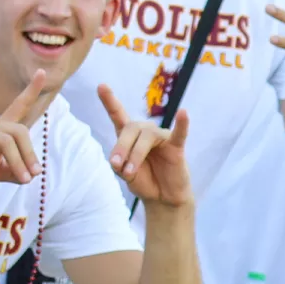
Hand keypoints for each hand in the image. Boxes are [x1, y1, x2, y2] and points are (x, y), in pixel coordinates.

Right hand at [0, 70, 46, 196]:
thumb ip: (14, 172)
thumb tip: (30, 176)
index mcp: (1, 131)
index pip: (20, 107)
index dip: (31, 90)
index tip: (42, 71)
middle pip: (19, 131)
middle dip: (30, 153)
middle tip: (34, 174)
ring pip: (7, 140)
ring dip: (18, 160)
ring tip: (26, 178)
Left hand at [98, 84, 192, 207]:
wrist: (163, 197)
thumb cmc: (143, 180)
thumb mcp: (125, 174)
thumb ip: (119, 166)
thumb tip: (118, 161)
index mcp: (129, 135)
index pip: (118, 115)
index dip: (110, 101)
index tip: (101, 86)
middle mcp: (144, 132)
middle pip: (130, 128)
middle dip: (121, 147)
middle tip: (117, 166)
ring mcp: (161, 137)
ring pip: (146, 137)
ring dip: (135, 154)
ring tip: (130, 171)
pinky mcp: (176, 146)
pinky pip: (180, 133)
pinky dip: (182, 123)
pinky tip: (183, 113)